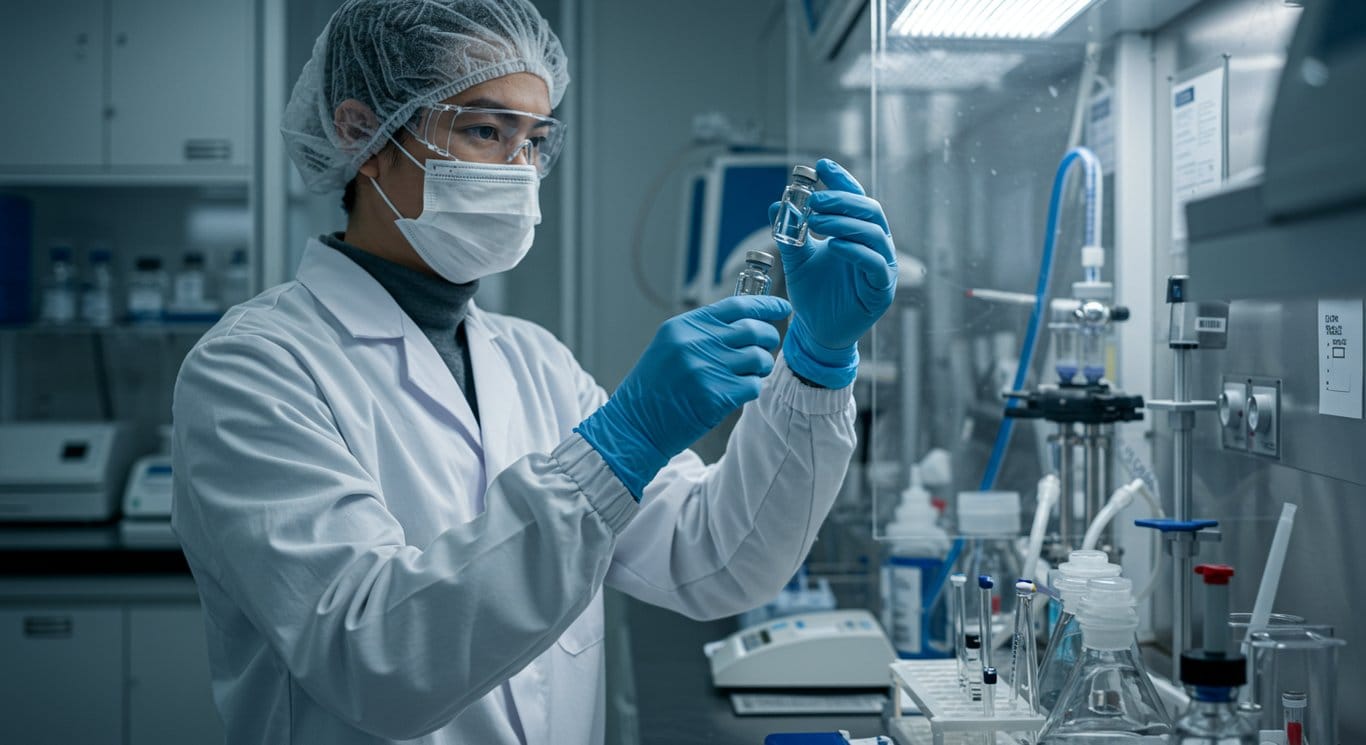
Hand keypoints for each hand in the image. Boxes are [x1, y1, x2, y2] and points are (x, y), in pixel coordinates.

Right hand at [575, 295, 791, 498]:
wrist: (635, 425)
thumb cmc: (653, 389)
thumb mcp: (670, 348)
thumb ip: (702, 333)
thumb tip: (745, 323)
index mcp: (684, 327)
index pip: (736, 306)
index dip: (765, 306)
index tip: (781, 307)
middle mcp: (696, 343)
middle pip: (753, 330)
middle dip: (769, 337)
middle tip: (767, 346)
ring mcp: (707, 370)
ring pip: (759, 358)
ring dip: (762, 365)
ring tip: (751, 372)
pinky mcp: (717, 396)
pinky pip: (753, 385)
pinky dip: (752, 388)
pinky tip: (739, 392)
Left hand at [769, 158, 896, 387]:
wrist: (816, 331)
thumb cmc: (813, 294)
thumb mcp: (796, 259)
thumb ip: (789, 233)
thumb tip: (775, 205)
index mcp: (857, 233)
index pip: (855, 198)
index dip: (841, 180)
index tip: (820, 165)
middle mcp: (874, 246)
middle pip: (869, 210)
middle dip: (842, 199)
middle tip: (814, 197)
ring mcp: (882, 267)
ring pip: (873, 234)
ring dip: (845, 222)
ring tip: (817, 220)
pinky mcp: (881, 290)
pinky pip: (874, 264)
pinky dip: (855, 251)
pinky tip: (834, 246)